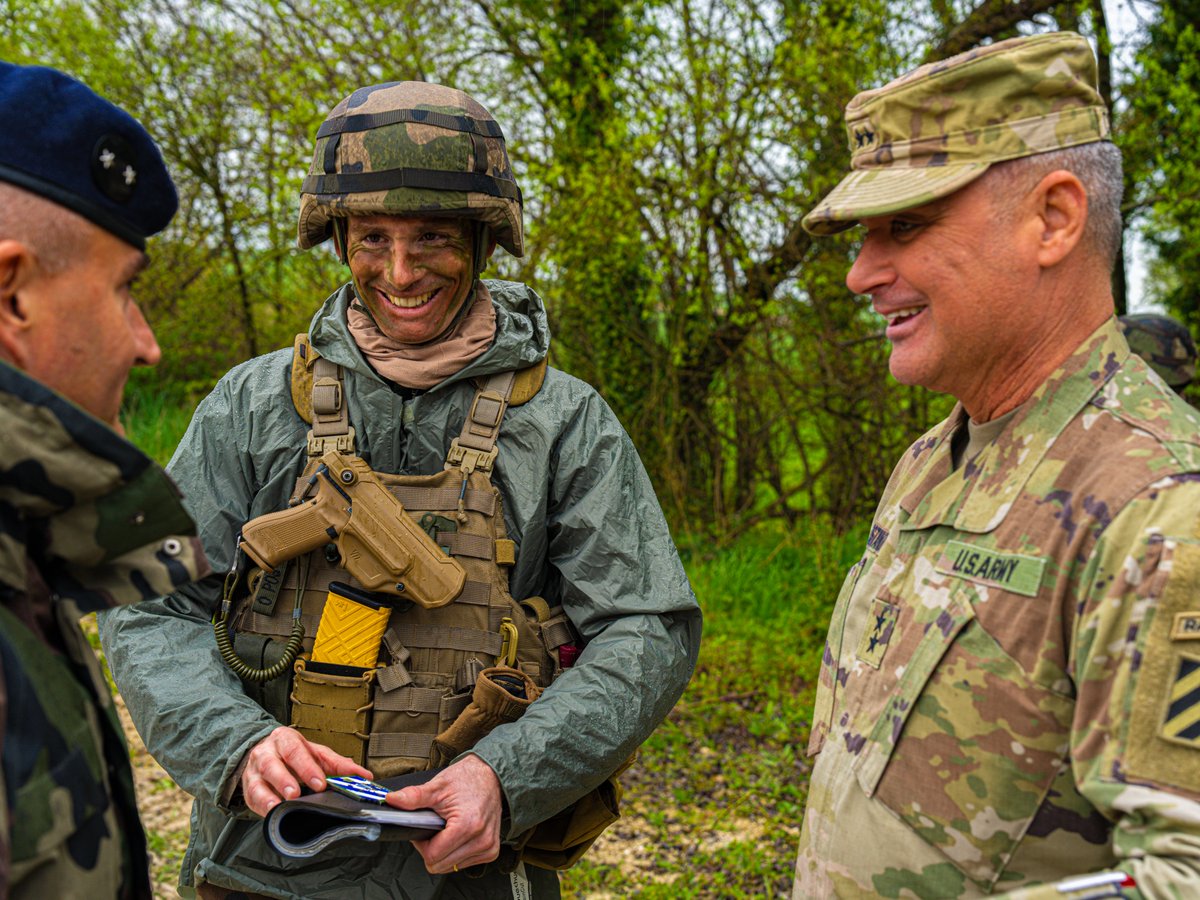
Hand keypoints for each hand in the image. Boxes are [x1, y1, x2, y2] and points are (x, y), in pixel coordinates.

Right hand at [240, 726, 373, 815]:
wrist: (264, 752)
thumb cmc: (294, 754)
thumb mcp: (316, 754)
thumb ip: (338, 765)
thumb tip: (364, 776)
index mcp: (286, 740)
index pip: (295, 751)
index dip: (307, 767)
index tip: (319, 783)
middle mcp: (266, 753)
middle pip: (273, 765)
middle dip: (285, 780)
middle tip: (296, 794)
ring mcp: (254, 772)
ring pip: (258, 782)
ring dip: (270, 795)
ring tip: (281, 805)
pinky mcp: (248, 790)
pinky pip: (251, 799)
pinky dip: (261, 807)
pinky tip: (271, 813)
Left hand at [386, 754, 502, 873]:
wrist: (491, 775)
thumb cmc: (467, 779)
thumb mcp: (438, 786)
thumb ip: (413, 797)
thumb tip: (392, 800)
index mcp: (468, 825)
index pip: (433, 856)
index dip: (421, 844)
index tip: (423, 829)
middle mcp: (481, 840)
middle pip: (440, 865)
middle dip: (432, 849)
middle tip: (435, 828)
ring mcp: (488, 847)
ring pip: (451, 867)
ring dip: (445, 851)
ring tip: (448, 829)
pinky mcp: (491, 851)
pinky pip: (464, 864)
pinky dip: (456, 852)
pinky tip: (458, 834)